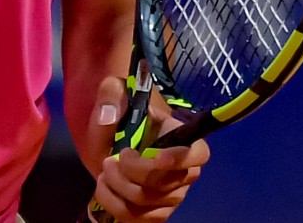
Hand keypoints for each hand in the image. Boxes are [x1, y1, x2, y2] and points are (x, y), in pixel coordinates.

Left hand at [86, 76, 209, 220]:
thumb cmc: (121, 116)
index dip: (183, 159)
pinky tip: (103, 187)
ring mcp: (171, 195)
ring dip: (118, 187)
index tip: (157, 157)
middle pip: (165, 183)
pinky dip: (114, 204)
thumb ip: (112, 95)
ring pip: (147, 201)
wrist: (111, 142)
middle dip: (132, 173)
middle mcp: (183, 172)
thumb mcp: (114, 93)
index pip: (199, 154)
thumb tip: (110, 116)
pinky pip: (137, 218)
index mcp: (181, 138)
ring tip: (104, 171)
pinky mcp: (155, 212)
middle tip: (110, 160)